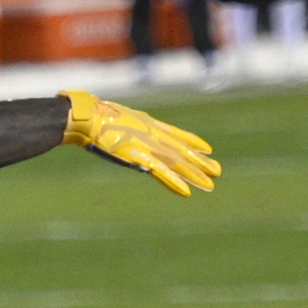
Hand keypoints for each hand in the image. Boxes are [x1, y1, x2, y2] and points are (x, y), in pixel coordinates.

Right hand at [60, 90, 217, 195]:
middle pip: (182, 151)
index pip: (176, 134)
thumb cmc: (94, 115)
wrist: (89, 118)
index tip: (207, 148)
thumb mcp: (114, 117)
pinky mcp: (141, 158)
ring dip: (194, 174)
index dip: (193, 141)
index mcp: (148, 124)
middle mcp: (153, 135)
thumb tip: (119, 126)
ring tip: (210, 184)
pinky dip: (175, 182)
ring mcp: (149, 146)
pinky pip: (163, 173)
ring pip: (178, 163)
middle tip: (218, 171)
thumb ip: (123, 125)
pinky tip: (187, 191)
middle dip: (200, 162)